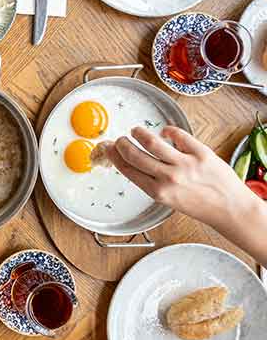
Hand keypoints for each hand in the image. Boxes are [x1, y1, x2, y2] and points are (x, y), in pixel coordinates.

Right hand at [108, 126, 256, 231]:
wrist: (230, 209)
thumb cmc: (202, 206)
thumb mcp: (169, 200)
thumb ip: (153, 182)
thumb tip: (136, 163)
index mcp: (158, 192)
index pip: (128, 169)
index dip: (114, 156)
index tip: (108, 148)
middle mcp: (169, 178)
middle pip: (135, 154)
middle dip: (123, 144)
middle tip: (121, 139)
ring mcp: (185, 165)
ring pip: (152, 141)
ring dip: (140, 133)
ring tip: (137, 131)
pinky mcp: (201, 153)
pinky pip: (178, 135)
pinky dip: (168, 130)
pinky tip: (166, 132)